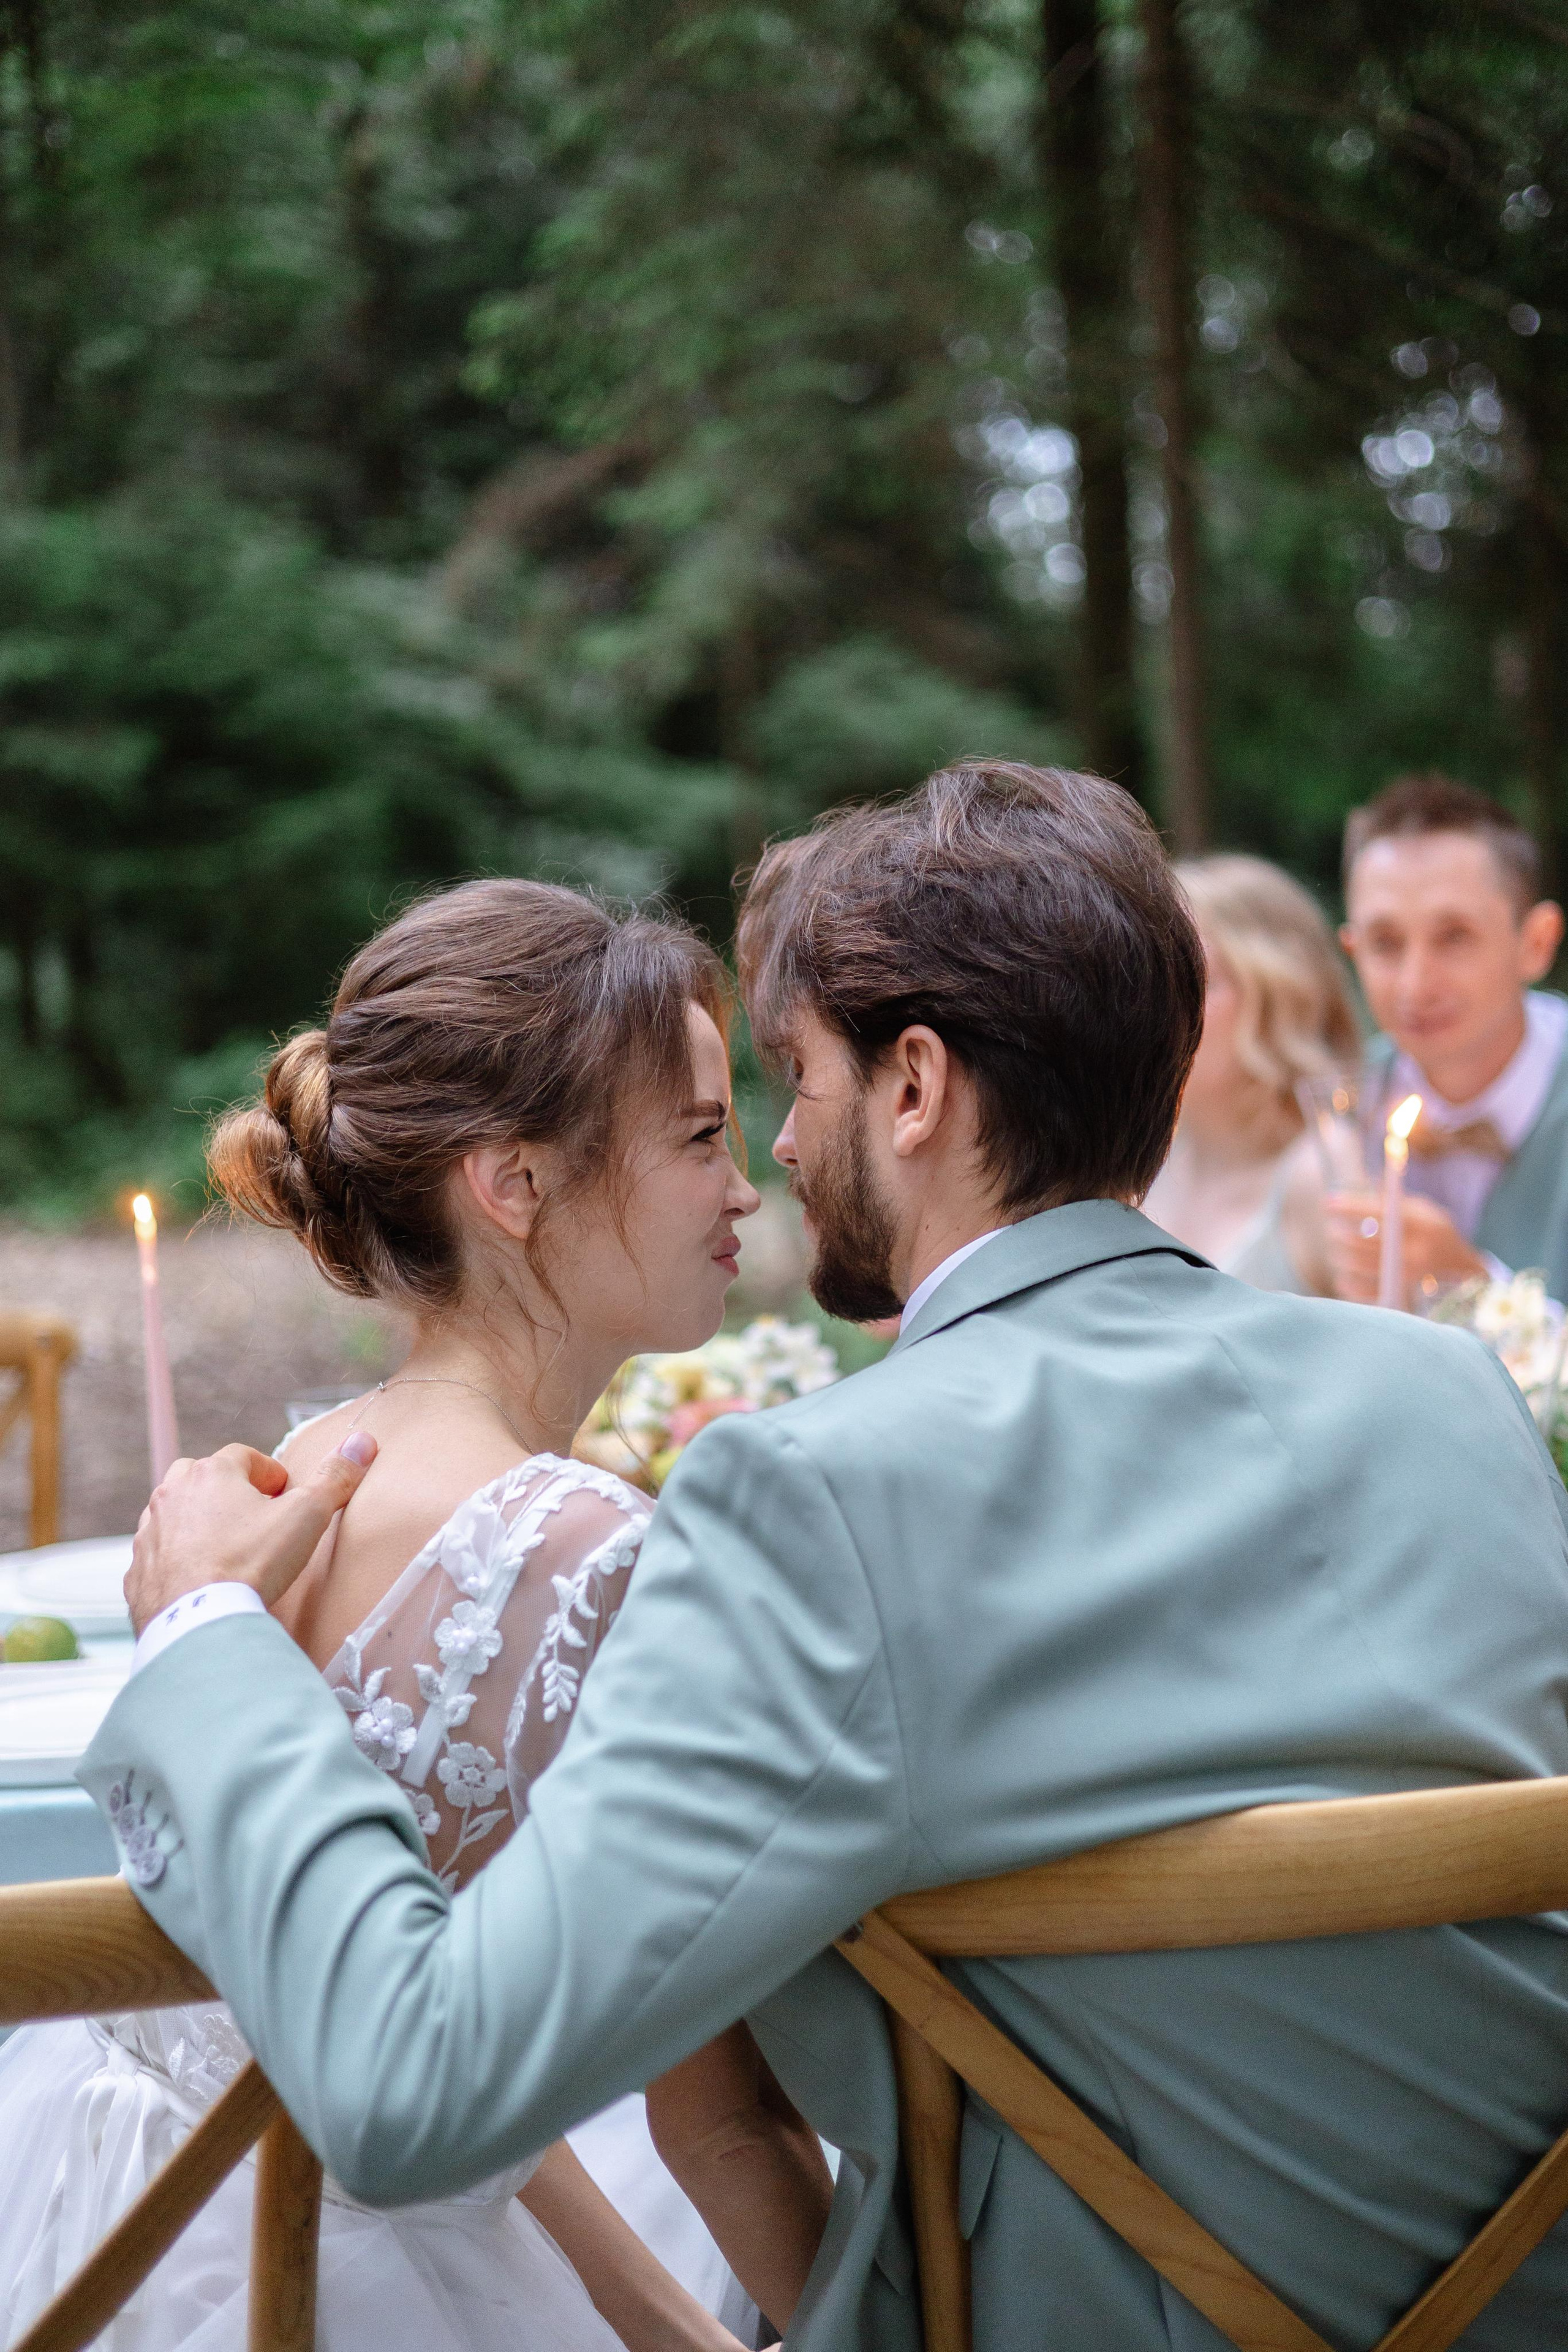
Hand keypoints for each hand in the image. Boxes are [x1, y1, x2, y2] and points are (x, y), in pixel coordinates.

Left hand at [125, 1434, 377, 1636]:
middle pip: (201, 1478)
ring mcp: (150, 1535)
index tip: (285, 1495)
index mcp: (211, 1473)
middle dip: (227, 1492)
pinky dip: (177, 1563)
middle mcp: (172, 1495)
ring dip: (198, 1526)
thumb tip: (362, 1441)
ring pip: (175, 1517)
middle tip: (254, 1519)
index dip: (269, 1474)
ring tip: (227, 1552)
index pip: (244, 1457)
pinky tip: (200, 1583)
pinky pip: (159, 1558)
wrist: (198, 1622)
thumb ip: (334, 1477)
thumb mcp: (306, 1516)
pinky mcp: (138, 1574)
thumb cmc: (252, 1564)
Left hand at [1323, 1189, 1486, 1306]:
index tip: (1329, 1202)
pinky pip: (1363, 1292)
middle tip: (1331, 1230)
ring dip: (1341, 1257)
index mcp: (1423, 1225)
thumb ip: (1393, 1200)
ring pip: (1357, 1266)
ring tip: (1337, 1251)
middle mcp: (1417, 1252)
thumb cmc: (1435, 1234)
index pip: (1378, 1212)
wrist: (1465, 1274)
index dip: (1350, 1206)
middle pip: (1362, 1242)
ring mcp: (1409, 1277)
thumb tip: (1360, 1187)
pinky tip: (1344, 1276)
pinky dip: (1348, 1284)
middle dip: (1339, 1234)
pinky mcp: (1402, 1297)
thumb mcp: (1423, 1211)